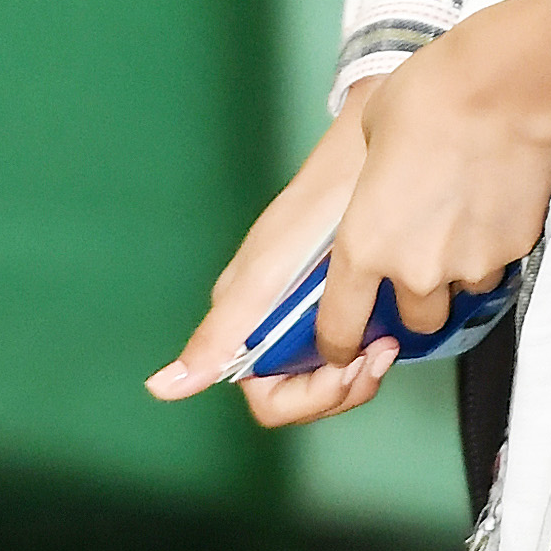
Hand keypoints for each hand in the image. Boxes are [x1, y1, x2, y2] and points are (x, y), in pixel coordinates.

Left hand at [146, 0, 550, 428]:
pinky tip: (492, 203)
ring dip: (457, 271)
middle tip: (423, 254)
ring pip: (460, 292)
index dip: (340, 345)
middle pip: (415, 321)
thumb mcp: (370, 138)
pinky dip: (493, 246)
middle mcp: (413, 269)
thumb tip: (379, 189)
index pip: (340, 330)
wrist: (501, 88)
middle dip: (416, 297)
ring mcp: (467, 264)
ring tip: (462, 220)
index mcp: (363, 247)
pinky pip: (498, 264)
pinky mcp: (512, 249)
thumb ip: (371, 187)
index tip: (346, 344)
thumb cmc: (427, 99)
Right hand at [148, 76, 399, 424]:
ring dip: (362, 371)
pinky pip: (355, 350)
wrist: (376, 153)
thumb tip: (160, 388)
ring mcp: (313, 314)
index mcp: (248, 323)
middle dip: (341, 387)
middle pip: (305, 394)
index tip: (340, 367)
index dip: (307, 397)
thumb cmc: (318, 206)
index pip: (268, 397)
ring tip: (385, 339)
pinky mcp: (346, 301)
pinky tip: (391, 327)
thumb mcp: (267, 275)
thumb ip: (219, 335)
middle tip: (373, 353)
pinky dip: (375, 349)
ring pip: (334, 378)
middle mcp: (277, 324)